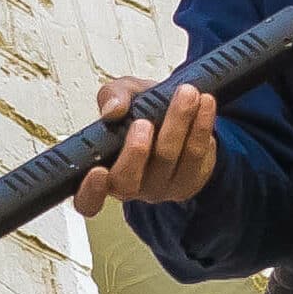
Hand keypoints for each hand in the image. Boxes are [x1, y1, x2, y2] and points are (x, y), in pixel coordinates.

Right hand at [75, 74, 218, 216]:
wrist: (176, 112)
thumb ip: (113, 96)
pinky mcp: (190, 182)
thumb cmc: (141, 110)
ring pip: (170, 161)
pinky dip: (202, 128)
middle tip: (144, 121)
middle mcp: (130, 186)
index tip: (98, 172)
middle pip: (130, 180)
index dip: (90, 191)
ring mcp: (161, 188)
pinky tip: (205, 106)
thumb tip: (113, 110)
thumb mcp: (122, 94)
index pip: (87, 199)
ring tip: (188, 94)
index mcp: (104, 170)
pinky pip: (198, 158)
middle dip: (136, 149)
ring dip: (180, 124)